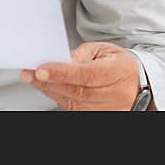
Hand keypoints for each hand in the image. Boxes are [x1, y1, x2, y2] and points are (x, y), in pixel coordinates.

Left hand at [19, 42, 143, 110]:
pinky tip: (46, 86)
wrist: (136, 84)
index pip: (86, 75)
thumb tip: (61, 59)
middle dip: (48, 81)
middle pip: (76, 90)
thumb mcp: (104, 50)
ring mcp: (106, 108)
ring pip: (71, 101)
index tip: (41, 69)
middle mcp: (113, 94)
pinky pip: (71, 108)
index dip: (62, 73)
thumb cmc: (118, 64)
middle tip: (29, 73)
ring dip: (48, 89)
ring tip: (32, 77)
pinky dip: (56, 96)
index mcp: (118, 72)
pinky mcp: (96, 115)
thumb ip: (82, 54)